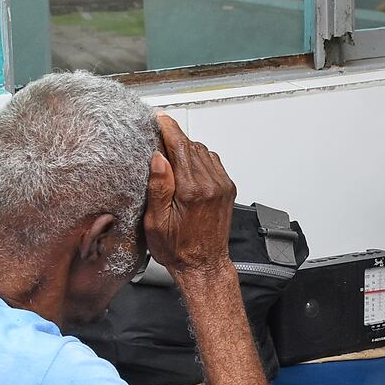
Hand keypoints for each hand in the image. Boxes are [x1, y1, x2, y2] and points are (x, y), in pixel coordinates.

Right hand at [143, 115, 235, 279]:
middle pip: (192, 146)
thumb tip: (158, 157)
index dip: (168, 128)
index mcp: (192, 190)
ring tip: (171, 156)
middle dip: (175, 138)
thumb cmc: (178, 249)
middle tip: (158, 137)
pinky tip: (188, 168)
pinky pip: (213, 163)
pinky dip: (199, 159)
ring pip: (203, 152)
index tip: (159, 119)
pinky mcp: (228, 190)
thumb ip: (158, 187)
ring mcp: (222, 186)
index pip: (180, 146)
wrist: (204, 265)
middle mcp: (211, 185)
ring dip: (187, 148)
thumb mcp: (156, 222)